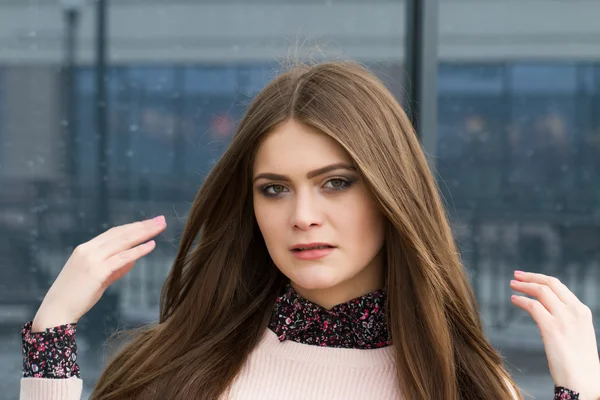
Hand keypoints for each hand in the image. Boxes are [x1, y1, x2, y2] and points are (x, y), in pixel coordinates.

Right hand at [32, 216, 166, 331]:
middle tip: (161, 220)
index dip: (133, 227)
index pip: (114, 233)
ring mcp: (91, 259)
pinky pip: (122, 258)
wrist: (56, 311)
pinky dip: (138, 250)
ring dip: (144, 233)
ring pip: (123, 241)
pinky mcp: (96, 271)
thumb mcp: (97, 278)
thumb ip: (114, 268)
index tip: (150, 223)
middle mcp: (88, 249)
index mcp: (86, 248)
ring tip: (160, 227)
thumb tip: (132, 260)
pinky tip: (151, 245)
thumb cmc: (77, 297)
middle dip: (143, 226)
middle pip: (121, 233)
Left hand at [510, 270, 599, 399]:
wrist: (584, 381)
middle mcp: (574, 311)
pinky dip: (521, 300)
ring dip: (524, 286)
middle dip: (531, 277)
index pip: (559, 287)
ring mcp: (564, 319)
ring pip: (540, 291)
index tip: (528, 277)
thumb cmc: (578, 362)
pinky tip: (514, 300)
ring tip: (512, 285)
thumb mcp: (577, 333)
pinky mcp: (552, 328)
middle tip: (516, 275)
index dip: (541, 279)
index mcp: (582, 311)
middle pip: (550, 284)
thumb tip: (546, 310)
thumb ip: (565, 319)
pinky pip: (533, 306)